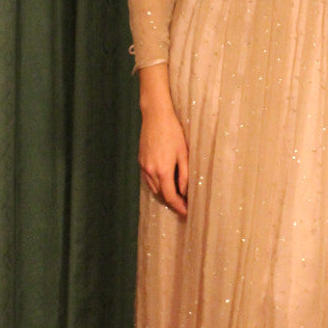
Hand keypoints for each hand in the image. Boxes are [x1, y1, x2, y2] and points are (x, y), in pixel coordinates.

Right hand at [138, 64, 188, 214]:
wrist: (155, 115)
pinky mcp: (140, 160)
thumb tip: (185, 192)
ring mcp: (143, 166)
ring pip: (153, 188)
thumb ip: (185, 174)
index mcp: (163, 171)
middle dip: (172, 201)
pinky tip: (164, 180)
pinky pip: (148, 178)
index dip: (179, 207)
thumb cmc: (173, 132)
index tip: (187, 212)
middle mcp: (150, 171)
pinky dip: (156, 184)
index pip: (171, 197)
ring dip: (164, 193)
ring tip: (176, 194)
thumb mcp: (183, 153)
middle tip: (184, 204)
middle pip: (161, 194)